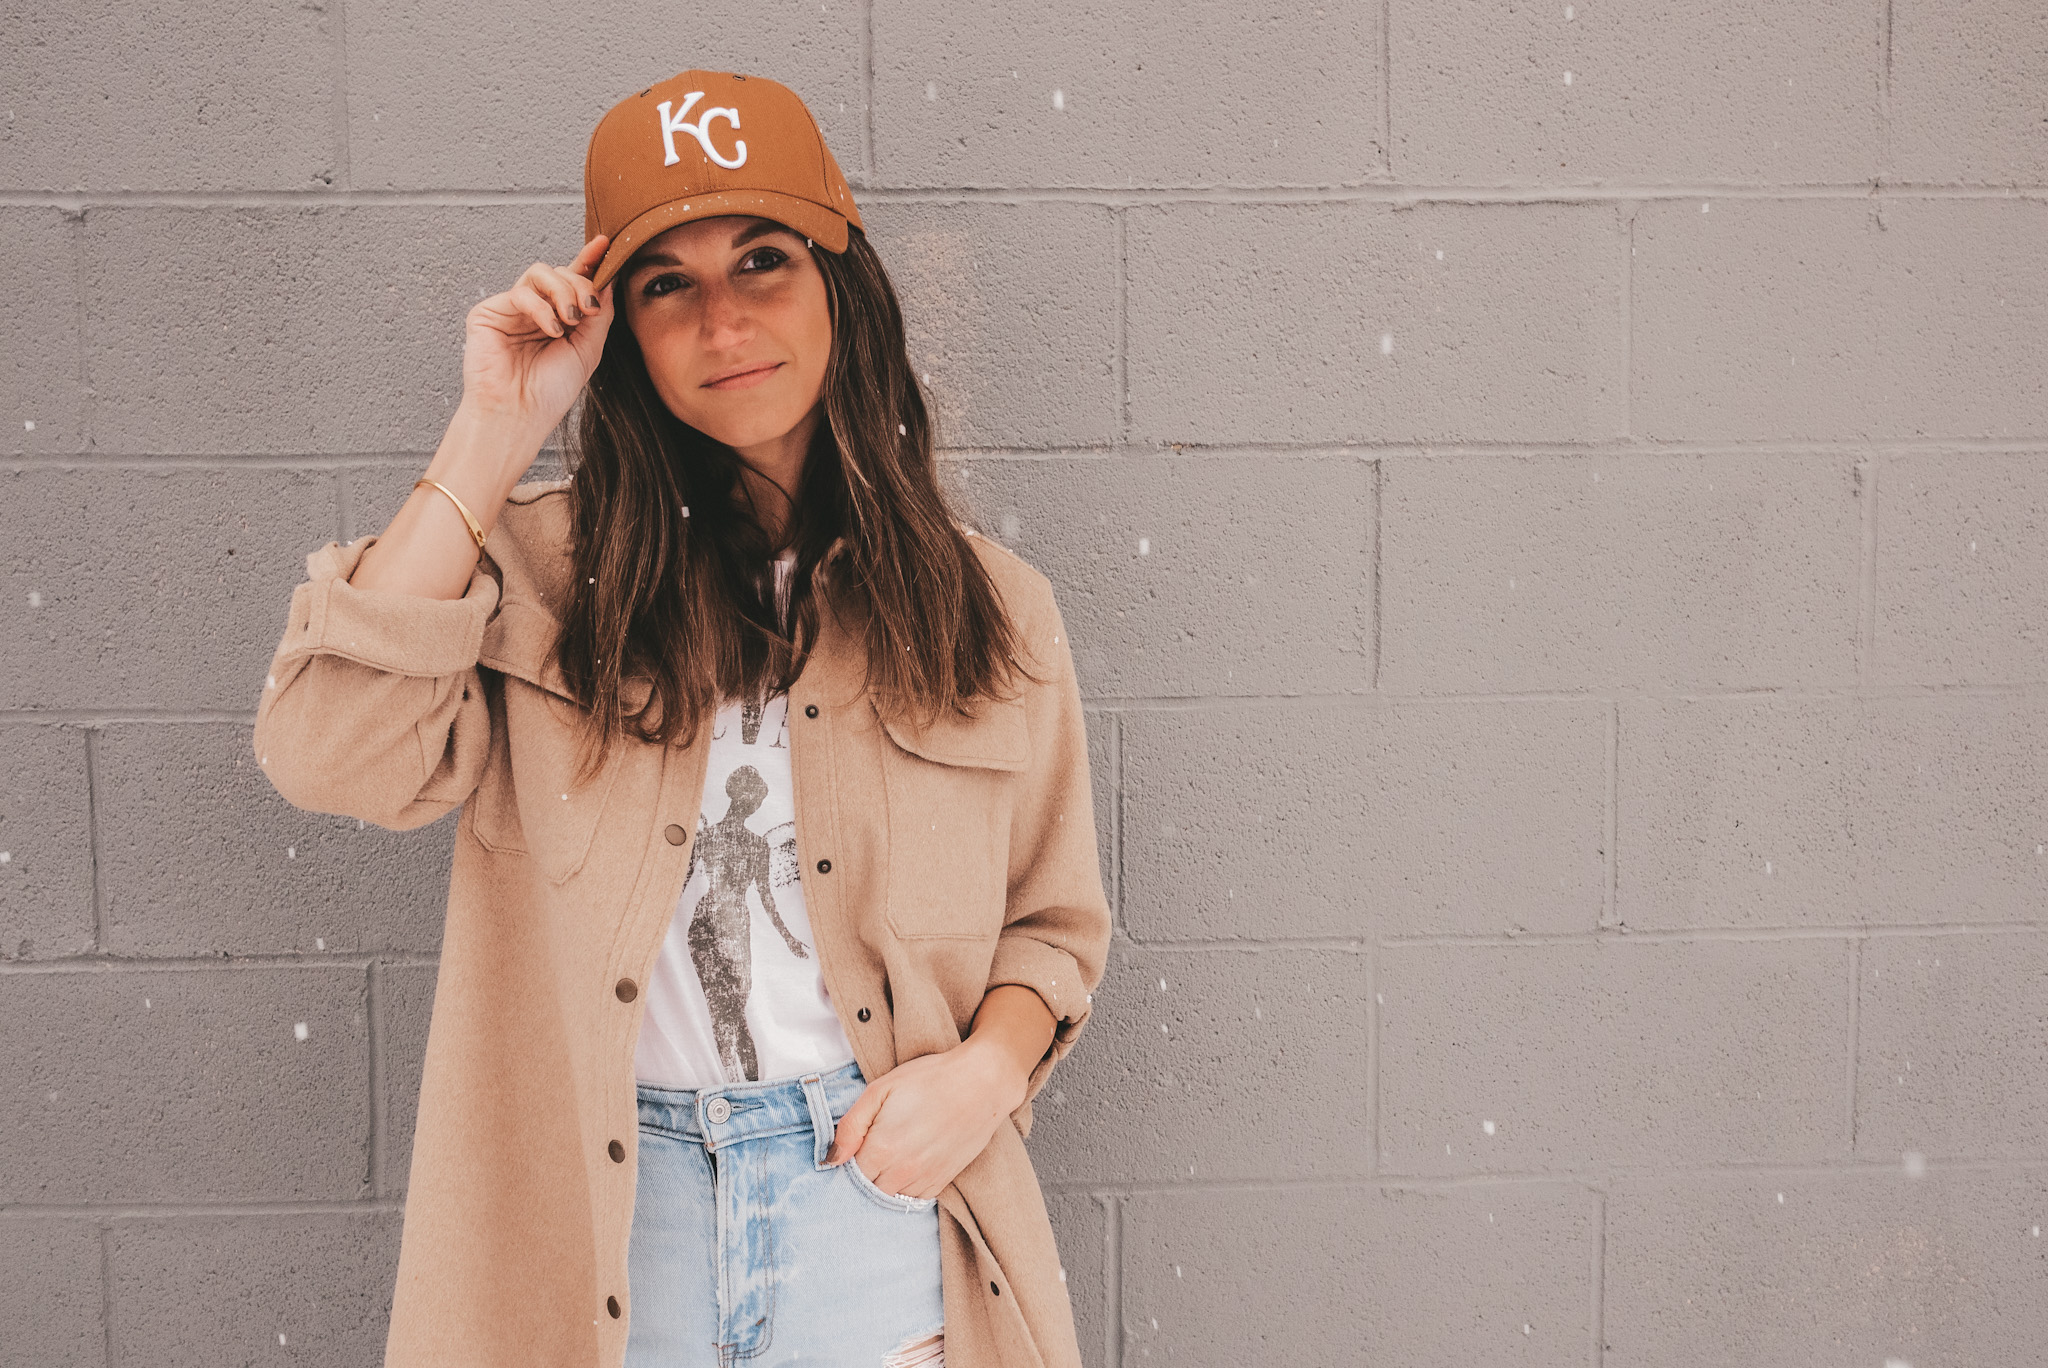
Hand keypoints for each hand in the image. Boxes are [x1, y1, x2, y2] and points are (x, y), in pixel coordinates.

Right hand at [457, 233, 617, 450]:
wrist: (520, 415)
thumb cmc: (550, 391)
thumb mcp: (588, 349)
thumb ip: (599, 313)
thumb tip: (609, 279)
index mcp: (558, 318)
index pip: (574, 281)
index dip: (589, 260)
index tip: (606, 244)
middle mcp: (535, 310)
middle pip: (561, 272)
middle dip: (581, 286)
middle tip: (587, 311)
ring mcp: (511, 310)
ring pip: (541, 273)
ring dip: (563, 291)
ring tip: (570, 320)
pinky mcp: (489, 312)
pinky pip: (522, 292)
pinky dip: (541, 308)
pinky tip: (551, 329)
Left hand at [824, 1037, 1028, 1200]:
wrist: (982, 1083)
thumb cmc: (929, 1079)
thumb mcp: (880, 1089)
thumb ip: (850, 1126)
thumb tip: (831, 1159)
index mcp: (882, 1148)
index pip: (848, 1174)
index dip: (847, 1162)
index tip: (852, 1148)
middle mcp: (902, 1171)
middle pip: (867, 1191)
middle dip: (862, 1176)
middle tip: (869, 1151)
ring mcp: (924, 1179)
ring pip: (890, 1198)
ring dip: (883, 1184)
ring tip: (889, 1157)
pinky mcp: (943, 1181)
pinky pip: (914, 1199)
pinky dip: (905, 1188)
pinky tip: (906, 1166)